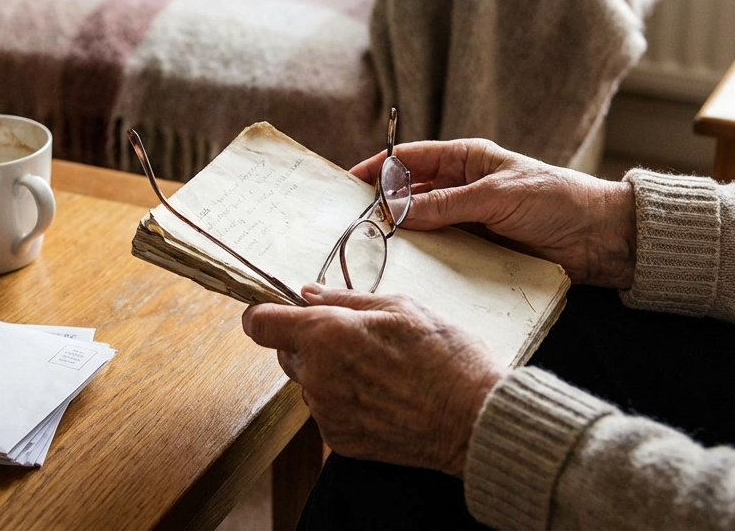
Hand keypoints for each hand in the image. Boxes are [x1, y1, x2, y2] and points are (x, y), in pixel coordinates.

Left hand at [242, 282, 504, 475]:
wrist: (474, 419)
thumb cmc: (446, 357)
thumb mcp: (401, 307)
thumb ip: (345, 298)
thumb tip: (309, 293)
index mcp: (326, 334)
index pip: (260, 324)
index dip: (262, 314)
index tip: (274, 311)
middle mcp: (317, 376)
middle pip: (286, 353)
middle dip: (309, 342)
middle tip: (353, 338)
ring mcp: (327, 412)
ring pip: (309, 383)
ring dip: (330, 373)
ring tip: (379, 370)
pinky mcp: (340, 440)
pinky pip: (328, 412)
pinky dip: (346, 402)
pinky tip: (383, 396)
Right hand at [353, 138, 635, 288]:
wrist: (600, 238)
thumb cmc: (556, 200)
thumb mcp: (496, 196)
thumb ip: (445, 204)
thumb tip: (396, 211)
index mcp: (467, 160)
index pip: (411, 158)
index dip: (378, 168)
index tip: (347, 184)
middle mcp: (463, 188)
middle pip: (410, 193)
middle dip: (383, 205)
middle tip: (352, 223)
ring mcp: (469, 220)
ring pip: (423, 225)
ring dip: (402, 236)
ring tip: (371, 249)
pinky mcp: (478, 250)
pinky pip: (443, 252)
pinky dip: (425, 258)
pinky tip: (407, 268)